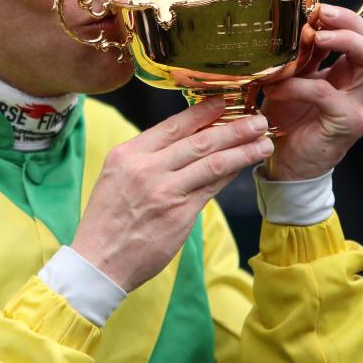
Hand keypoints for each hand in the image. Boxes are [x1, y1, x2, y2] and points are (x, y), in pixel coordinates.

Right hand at [72, 99, 273, 291]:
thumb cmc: (108, 220)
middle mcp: (146, 168)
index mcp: (128, 154)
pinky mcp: (179, 214)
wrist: (99, 260)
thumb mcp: (116, 176)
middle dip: (233, 128)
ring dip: (242, 150)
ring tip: (263, 142)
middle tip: (258, 119)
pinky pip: (212, 188)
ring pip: (212, 163)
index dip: (202, 112)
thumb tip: (185, 141)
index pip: (172, 125)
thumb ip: (146, 158)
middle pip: (199, 141)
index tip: (224, 101)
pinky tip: (245, 166)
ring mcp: (164, 191)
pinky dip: (231, 174)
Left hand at [260, 4, 362, 180]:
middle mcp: (362, 91)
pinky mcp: (346, 124)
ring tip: (311, 36)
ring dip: (342, 42)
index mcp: (351, 77)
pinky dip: (298, 84)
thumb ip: (303, 58)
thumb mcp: (294, 82)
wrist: (285, 167)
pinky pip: (326, 93)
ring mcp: (359, 107)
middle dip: (351, 23)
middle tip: (320, 16)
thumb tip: (297, 22)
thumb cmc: (287, 124)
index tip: (316, 8)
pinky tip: (275, 88)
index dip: (346, 19)